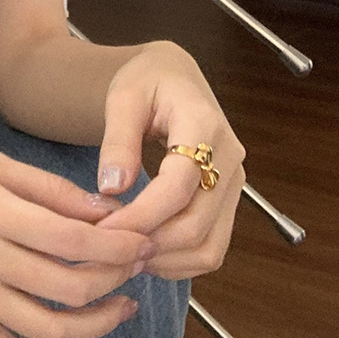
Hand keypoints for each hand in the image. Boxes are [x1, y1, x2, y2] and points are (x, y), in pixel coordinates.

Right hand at [0, 141, 158, 337]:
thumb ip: (42, 186)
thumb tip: (100, 209)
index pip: (68, 238)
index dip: (116, 244)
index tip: (143, 240)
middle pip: (67, 286)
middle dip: (115, 278)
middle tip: (137, 266)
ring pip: (47, 330)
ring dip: (96, 324)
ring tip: (118, 305)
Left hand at [92, 41, 245, 279]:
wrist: (174, 77)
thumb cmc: (147, 81)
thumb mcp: (123, 97)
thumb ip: (118, 140)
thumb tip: (111, 188)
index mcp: (204, 124)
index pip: (178, 185)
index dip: (142, 214)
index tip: (104, 229)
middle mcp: (230, 158)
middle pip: (196, 224)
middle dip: (149, 242)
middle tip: (106, 247)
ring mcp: (234, 183)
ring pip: (209, 246)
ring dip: (165, 259)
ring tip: (123, 253)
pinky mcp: (228, 201)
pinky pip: (212, 247)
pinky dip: (180, 260)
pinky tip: (145, 249)